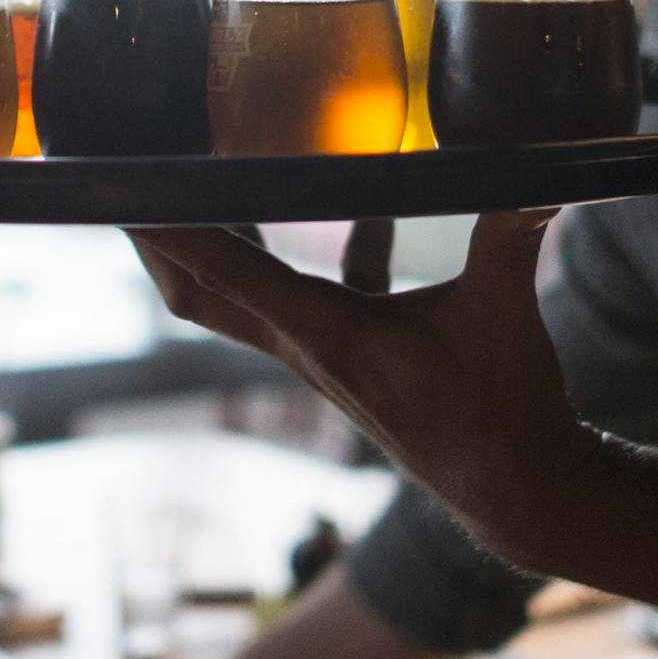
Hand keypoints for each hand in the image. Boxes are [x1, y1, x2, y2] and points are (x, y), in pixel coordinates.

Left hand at [128, 211, 590, 560]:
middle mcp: (305, 347)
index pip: (222, 274)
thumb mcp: (505, 310)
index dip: (168, 230)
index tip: (118, 190)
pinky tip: (373, 210)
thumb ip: (512, 232)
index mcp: (325, 332)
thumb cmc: (502, 408)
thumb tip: (540, 170)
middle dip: (157, 241)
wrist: (517, 488)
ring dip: (224, 241)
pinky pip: (321, 294)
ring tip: (211, 179)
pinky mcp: (354, 357)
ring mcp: (323, 356)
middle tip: (122, 179)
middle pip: (199, 293)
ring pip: (246, 294)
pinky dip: (334, 250)